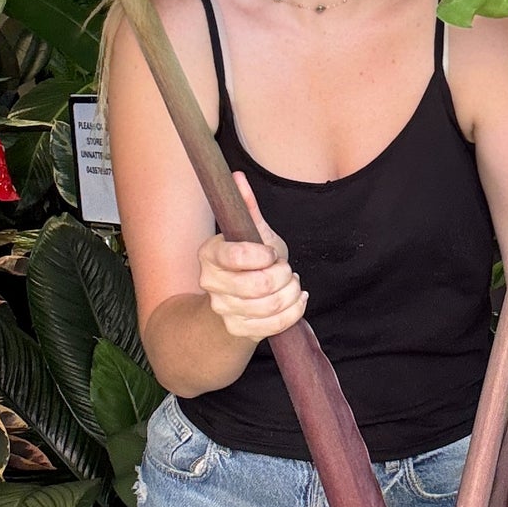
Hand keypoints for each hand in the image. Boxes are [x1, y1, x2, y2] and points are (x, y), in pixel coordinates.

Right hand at [197, 172, 307, 340]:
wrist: (236, 299)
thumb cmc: (248, 260)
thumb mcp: (250, 232)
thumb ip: (245, 206)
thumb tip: (237, 177)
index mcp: (209, 254)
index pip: (238, 257)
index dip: (264, 255)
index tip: (272, 253)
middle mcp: (210, 283)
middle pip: (259, 285)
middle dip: (284, 275)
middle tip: (287, 269)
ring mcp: (223, 309)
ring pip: (270, 305)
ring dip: (292, 292)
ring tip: (293, 283)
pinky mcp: (238, 329)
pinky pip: (274, 325)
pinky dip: (294, 311)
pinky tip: (298, 300)